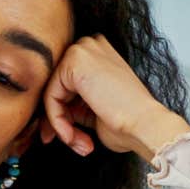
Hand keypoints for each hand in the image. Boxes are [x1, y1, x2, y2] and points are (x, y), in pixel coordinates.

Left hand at [36, 34, 189, 162]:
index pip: (63, 85)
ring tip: (77, 142)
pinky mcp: (73, 61)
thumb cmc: (127, 122)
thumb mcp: (91, 109)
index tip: (67, 137)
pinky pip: (50, 97)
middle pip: (55, 87)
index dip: (62, 114)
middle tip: (70, 142)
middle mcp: (89, 46)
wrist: (144, 125)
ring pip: (50, 94)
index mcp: (96, 54)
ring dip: (60, 125)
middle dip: (58, 120)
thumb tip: (44, 117)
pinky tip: (72, 135)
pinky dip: (57, 121)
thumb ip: (70, 104)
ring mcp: (81, 50)